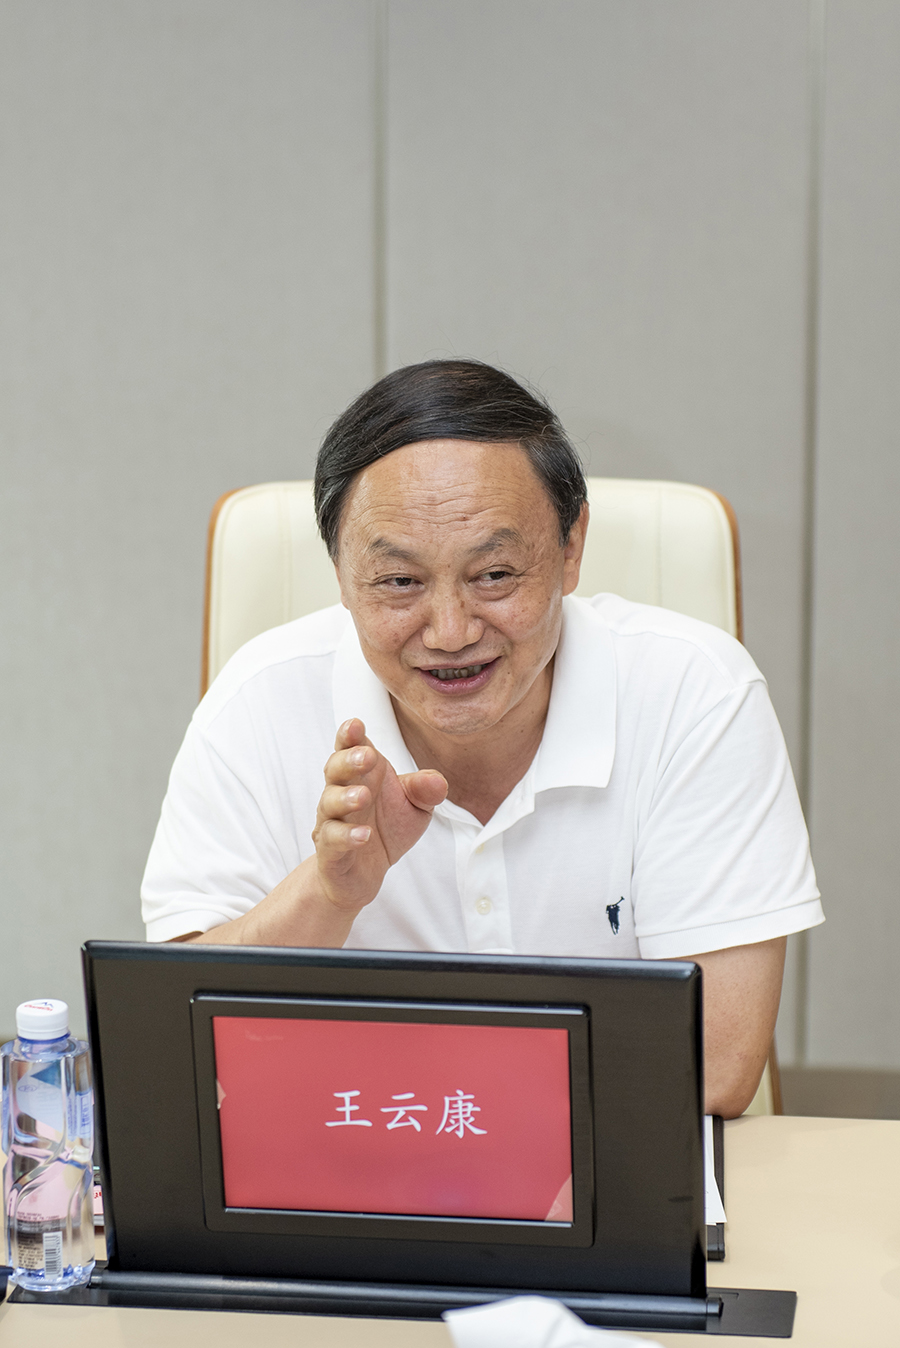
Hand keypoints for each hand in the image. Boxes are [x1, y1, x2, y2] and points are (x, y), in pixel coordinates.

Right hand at [313, 717, 447, 915]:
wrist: (364, 874)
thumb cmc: (387, 829)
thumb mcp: (416, 808)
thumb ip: (425, 792)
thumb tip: (437, 782)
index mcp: (362, 774)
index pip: (350, 748)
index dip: (349, 735)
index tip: (355, 724)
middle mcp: (341, 791)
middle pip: (335, 769)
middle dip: (349, 760)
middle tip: (366, 756)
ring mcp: (332, 820)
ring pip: (330, 802)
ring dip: (345, 797)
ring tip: (363, 795)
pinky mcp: (330, 851)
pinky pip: (332, 839)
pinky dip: (346, 836)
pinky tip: (363, 835)